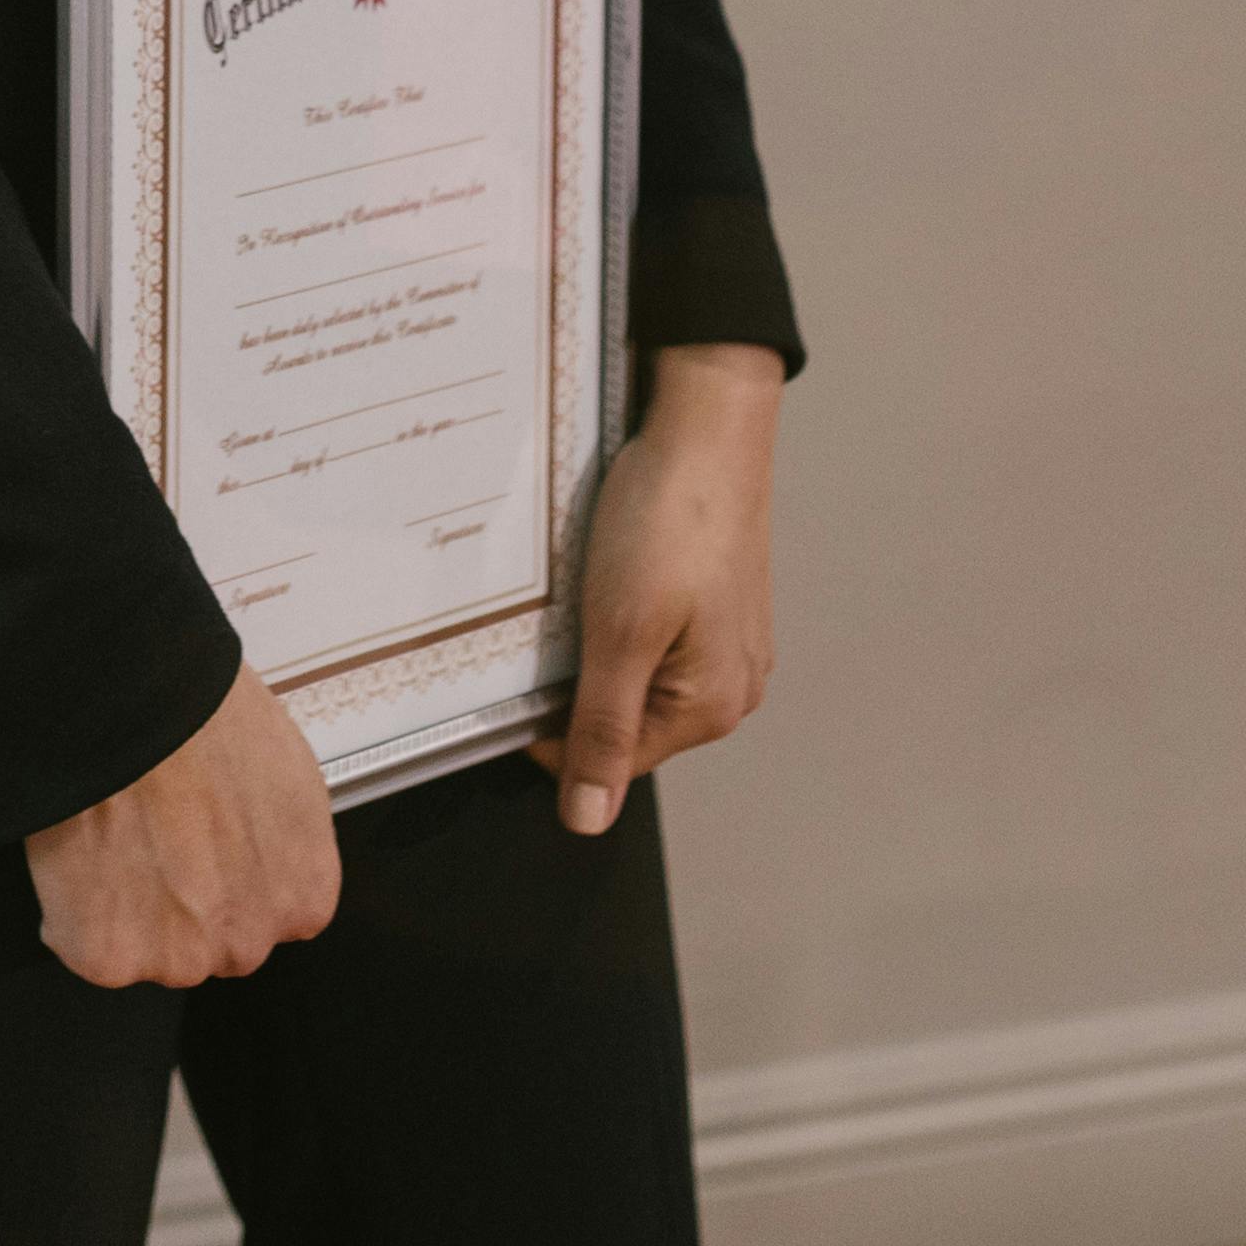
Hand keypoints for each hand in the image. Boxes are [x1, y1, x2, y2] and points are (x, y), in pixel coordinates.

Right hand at [26, 658, 341, 988]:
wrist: (140, 704)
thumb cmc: (209, 718)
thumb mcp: (287, 777)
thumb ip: (279, 842)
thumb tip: (252, 844)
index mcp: (302, 900)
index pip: (264, 918)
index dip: (222, 878)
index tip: (198, 846)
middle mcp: (248, 943)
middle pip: (208, 942)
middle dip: (180, 904)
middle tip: (150, 836)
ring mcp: (179, 959)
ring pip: (147, 950)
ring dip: (125, 910)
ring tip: (112, 834)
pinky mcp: (110, 959)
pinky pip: (83, 945)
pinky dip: (71, 909)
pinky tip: (80, 852)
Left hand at [529, 341, 782, 838]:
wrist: (708, 424)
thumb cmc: (669, 521)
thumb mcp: (621, 632)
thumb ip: (603, 729)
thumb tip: (589, 821)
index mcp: (712, 707)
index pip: (611, 761)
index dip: (553, 731)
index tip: (514, 684)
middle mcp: (731, 686)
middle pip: (626, 721)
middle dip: (579, 687)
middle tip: (550, 628)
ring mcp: (728, 643)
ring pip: (638, 675)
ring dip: (599, 649)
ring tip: (581, 597)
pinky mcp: (716, 601)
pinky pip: (656, 636)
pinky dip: (622, 617)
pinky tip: (608, 575)